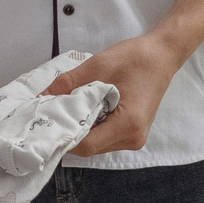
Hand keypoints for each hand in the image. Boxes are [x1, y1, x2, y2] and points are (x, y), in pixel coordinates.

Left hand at [47, 33, 186, 156]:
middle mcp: (132, 139)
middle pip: (90, 147)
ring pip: (96, 144)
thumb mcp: (98, 66)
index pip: (86, 145)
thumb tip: (41, 97)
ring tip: (66, 109)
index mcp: (127, 125)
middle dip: (69, 131)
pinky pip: (104, 137)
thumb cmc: (135, 58)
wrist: (162, 55)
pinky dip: (91, 126)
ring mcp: (134, 138)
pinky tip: (82, 110)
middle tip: (50, 113)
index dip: (63, 135)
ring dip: (79, 128)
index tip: (45, 121)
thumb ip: (69, 84)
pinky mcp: (133, 133)